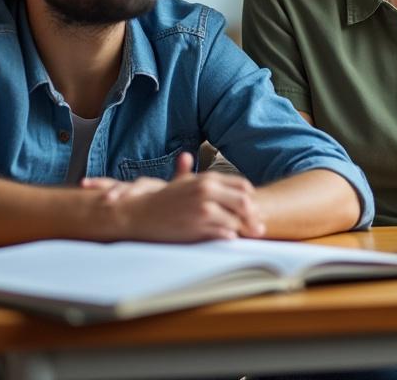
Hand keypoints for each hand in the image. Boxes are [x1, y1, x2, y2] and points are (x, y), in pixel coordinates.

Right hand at [93, 152, 266, 241]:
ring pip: (237, 220)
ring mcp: (204, 209)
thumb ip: (188, 171)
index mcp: (208, 179)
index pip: (243, 186)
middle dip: (254, 217)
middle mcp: (208, 191)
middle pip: (246, 202)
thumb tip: (186, 155)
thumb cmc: (160, 200)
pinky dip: (230, 238)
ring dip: (243, 230)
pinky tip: (230, 241)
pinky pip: (225, 234)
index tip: (253, 211)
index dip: (251, 200)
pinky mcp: (198, 227)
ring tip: (246, 237)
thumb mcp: (178, 182)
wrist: (138, 214)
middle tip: (258, 228)